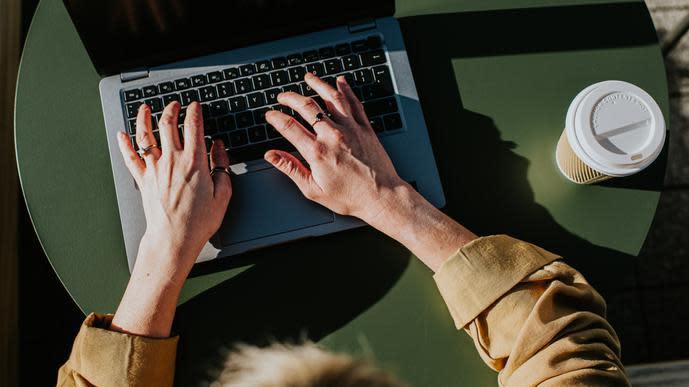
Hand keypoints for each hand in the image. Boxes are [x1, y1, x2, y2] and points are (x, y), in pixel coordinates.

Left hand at [111, 101, 231, 336]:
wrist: (173, 239)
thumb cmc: (198, 221)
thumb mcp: (223, 194)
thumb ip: (222, 166)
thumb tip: (219, 147)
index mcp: (194, 162)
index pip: (193, 126)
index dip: (194, 112)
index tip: (195, 106)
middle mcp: (172, 160)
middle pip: (167, 125)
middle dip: (171, 109)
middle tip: (174, 104)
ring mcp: (155, 169)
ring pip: (145, 136)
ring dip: (145, 118)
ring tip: (146, 109)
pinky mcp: (143, 180)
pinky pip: (130, 158)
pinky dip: (124, 144)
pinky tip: (121, 135)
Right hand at [264, 73, 406, 224]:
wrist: (381, 197)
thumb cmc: (350, 197)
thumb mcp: (313, 190)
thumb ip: (291, 169)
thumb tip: (272, 156)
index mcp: (317, 152)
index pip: (289, 127)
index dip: (276, 117)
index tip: (270, 115)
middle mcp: (333, 136)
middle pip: (307, 107)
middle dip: (291, 98)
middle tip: (283, 97)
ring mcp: (351, 129)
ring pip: (332, 98)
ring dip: (318, 84)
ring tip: (309, 78)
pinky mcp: (365, 128)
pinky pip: (354, 103)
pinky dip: (346, 90)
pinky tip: (340, 82)